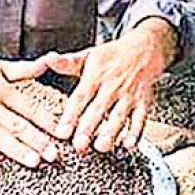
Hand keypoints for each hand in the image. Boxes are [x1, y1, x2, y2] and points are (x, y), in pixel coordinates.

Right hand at [0, 57, 60, 166]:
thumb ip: (25, 70)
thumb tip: (48, 61)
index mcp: (2, 90)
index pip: (29, 107)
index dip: (47, 121)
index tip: (62, 133)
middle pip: (17, 125)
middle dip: (37, 141)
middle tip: (54, 155)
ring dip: (17, 150)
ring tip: (34, 162)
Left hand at [44, 18, 177, 152]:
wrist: (146, 48)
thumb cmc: (113, 57)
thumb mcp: (88, 56)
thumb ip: (67, 63)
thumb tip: (48, 59)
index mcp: (95, 76)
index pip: (80, 98)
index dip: (70, 116)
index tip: (61, 133)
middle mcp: (112, 87)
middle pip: (98, 110)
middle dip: (88, 128)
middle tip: (79, 145)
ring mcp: (128, 96)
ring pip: (119, 116)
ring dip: (111, 132)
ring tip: (102, 147)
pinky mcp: (143, 103)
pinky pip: (140, 119)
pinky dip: (136, 133)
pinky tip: (129, 145)